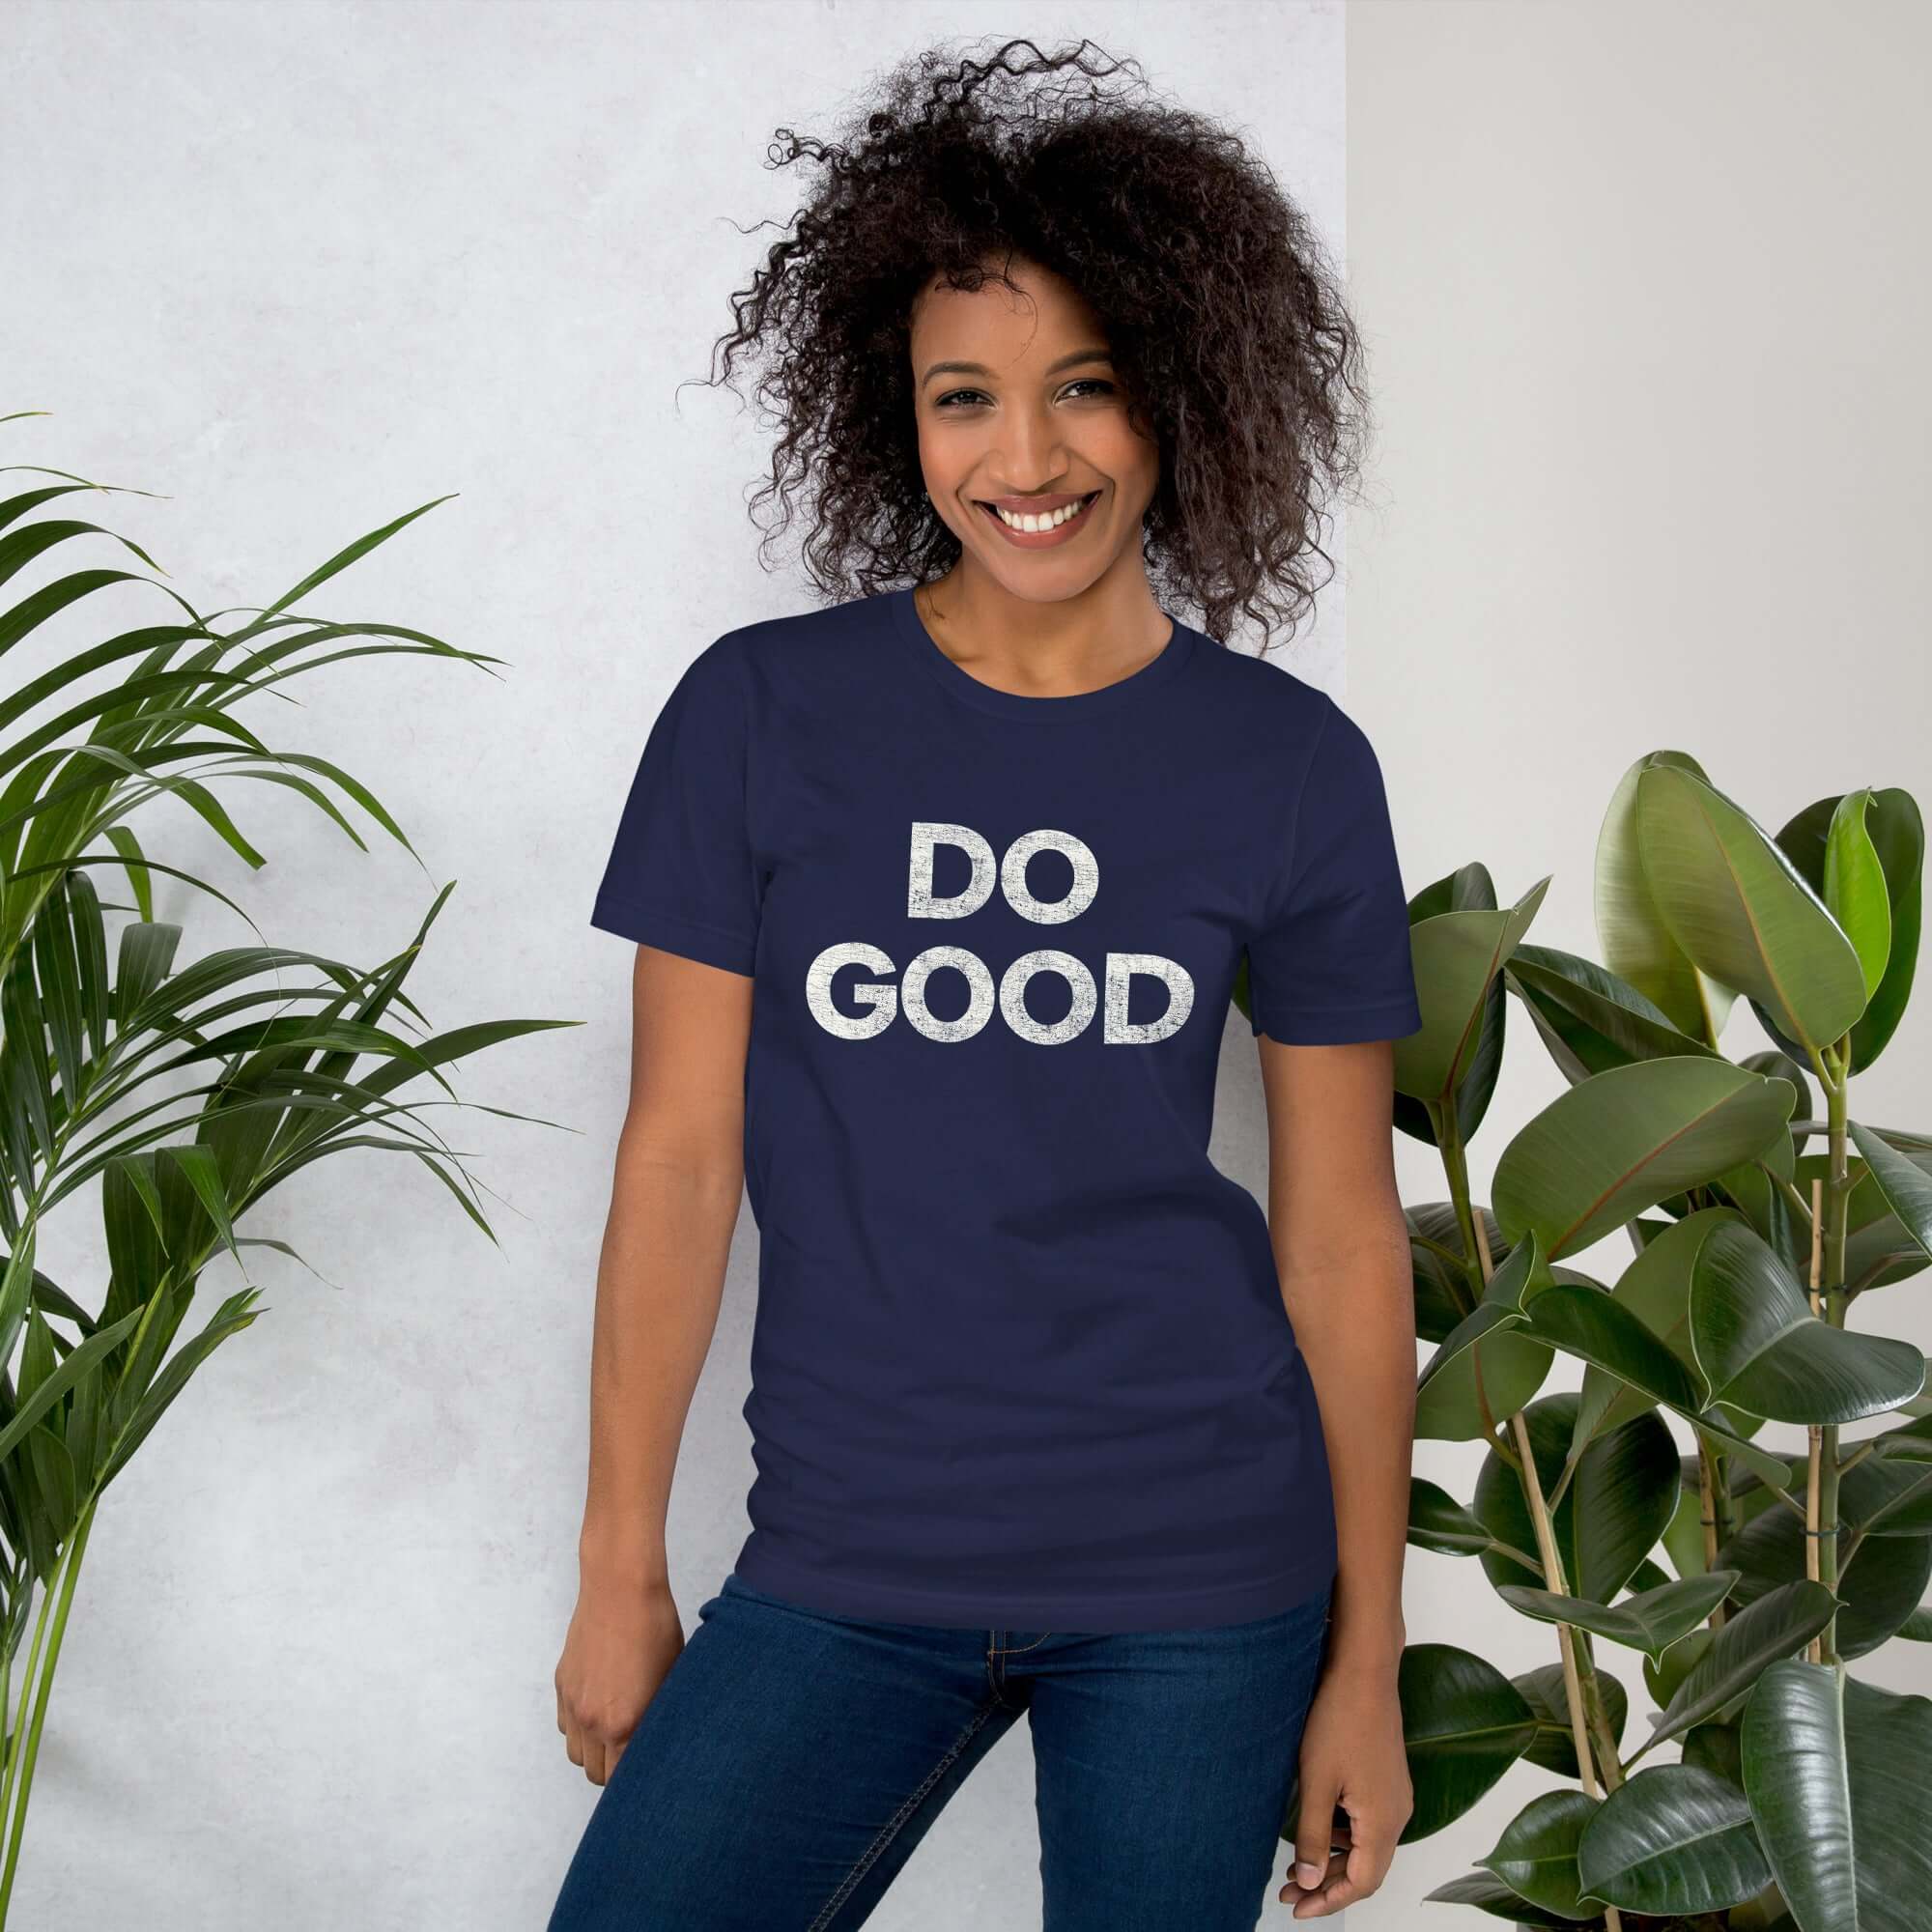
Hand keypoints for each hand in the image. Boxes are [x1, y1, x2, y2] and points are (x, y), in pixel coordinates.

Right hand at [554, 1573, 683, 1784]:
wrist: (620, 1589)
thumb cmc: (656, 1628)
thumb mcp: (670, 1678)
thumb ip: (660, 1719)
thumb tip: (663, 1744)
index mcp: (624, 1724)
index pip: (624, 1779)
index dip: (638, 1779)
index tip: (650, 1772)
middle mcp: (593, 1722)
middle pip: (596, 1774)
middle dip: (615, 1770)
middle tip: (635, 1752)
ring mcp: (573, 1704)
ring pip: (577, 1754)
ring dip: (594, 1751)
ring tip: (617, 1732)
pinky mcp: (561, 1686)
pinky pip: (565, 1726)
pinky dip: (579, 1728)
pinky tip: (600, 1708)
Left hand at [1280, 1657, 1411, 1917]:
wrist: (1364, 1672)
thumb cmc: (1339, 1720)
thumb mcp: (1316, 1782)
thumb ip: (1312, 1835)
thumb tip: (1307, 1881)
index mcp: (1383, 1822)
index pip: (1361, 1884)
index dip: (1329, 1901)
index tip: (1297, 1908)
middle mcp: (1398, 1815)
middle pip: (1366, 1869)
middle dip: (1327, 1884)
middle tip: (1289, 1889)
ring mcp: (1396, 1796)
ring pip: (1367, 1847)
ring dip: (1334, 1860)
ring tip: (1296, 1863)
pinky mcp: (1388, 1780)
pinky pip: (1369, 1824)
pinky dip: (1343, 1836)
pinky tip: (1317, 1827)